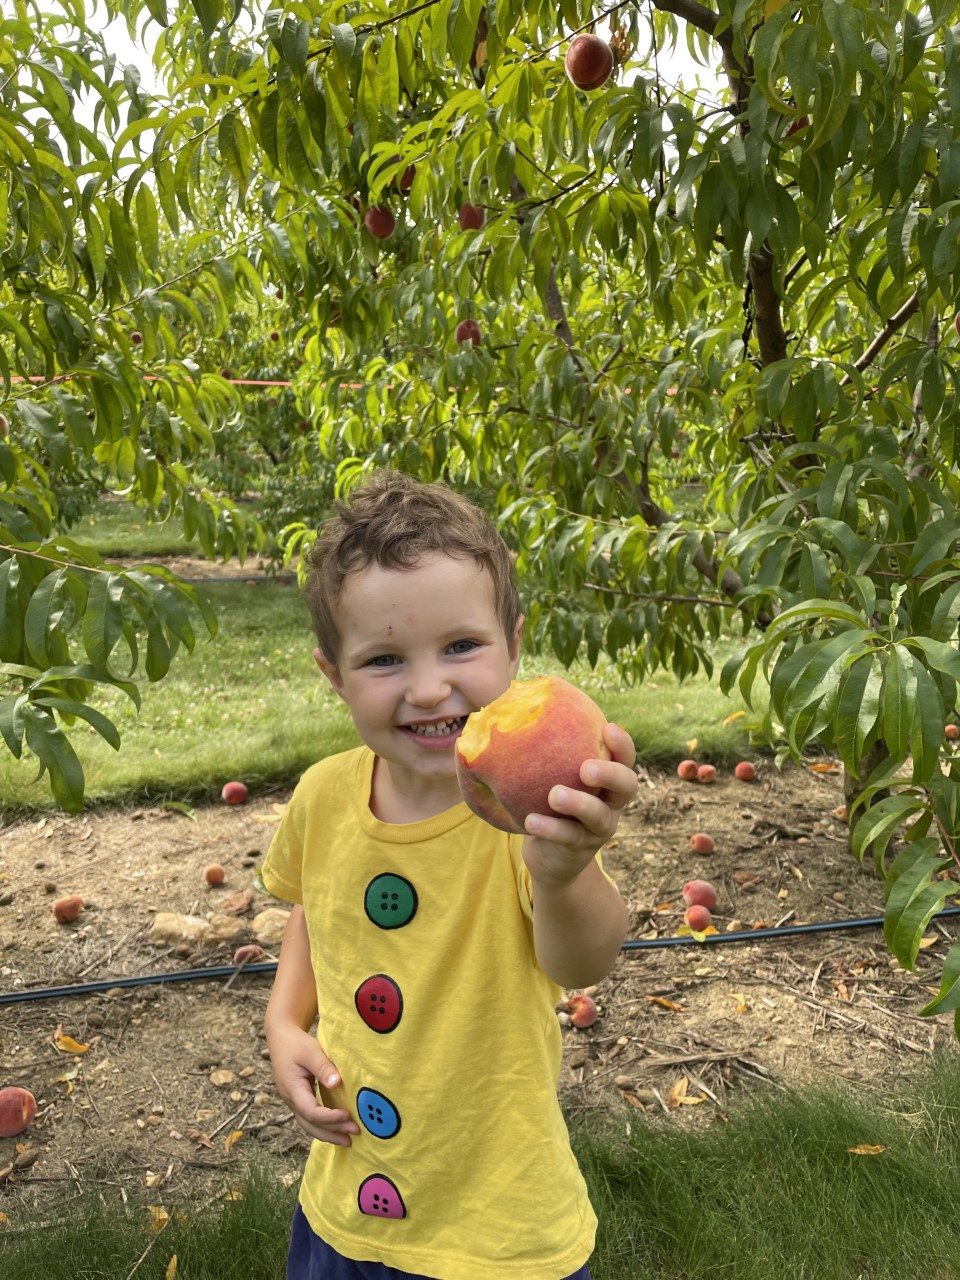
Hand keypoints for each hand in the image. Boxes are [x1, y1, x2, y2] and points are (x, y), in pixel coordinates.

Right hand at [266, 1022, 359, 1146]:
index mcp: (292, 1090)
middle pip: (310, 1125)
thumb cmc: (296, 1044)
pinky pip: (310, 1118)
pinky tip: (337, 1128)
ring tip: (348, 1140)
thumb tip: (337, 1084)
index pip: (311, 1112)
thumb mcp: (310, 1051)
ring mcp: (293, 1101)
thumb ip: (323, 1067)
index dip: (330, 1117)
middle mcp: (291, 1100)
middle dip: (332, 1132)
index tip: (348, 1116)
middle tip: (355, 1134)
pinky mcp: (299, 1099)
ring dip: (328, 1134)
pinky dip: (324, 1126)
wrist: (280, 1039)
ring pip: (309, 1125)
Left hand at [522, 721, 637, 886]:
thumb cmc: (548, 801)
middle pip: (626, 786)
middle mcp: (611, 802)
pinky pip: (568, 837)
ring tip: (555, 795)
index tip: (608, 727)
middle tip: (585, 768)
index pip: (625, 758)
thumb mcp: (551, 775)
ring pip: (599, 815)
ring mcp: (599, 828)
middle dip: (610, 774)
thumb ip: (542, 749)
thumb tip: (506, 707)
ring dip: (579, 803)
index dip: (622, 744)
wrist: (550, 854)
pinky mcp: (581, 849)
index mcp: (607, 778)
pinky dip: (550, 828)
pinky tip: (530, 820)